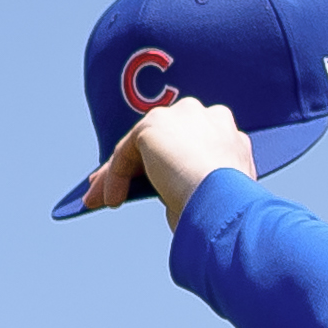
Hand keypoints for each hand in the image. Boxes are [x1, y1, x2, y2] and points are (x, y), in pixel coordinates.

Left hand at [71, 95, 261, 218]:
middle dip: (133, 167)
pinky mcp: (154, 124)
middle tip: (113, 194)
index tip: (149, 189)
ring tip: (100, 202)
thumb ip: (191, 182)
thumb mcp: (210, 194)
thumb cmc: (225, 212)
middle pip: (159, 141)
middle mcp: (204, 116)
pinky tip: (113, 201)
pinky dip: (115, 177)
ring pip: (139, 146)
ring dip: (116, 174)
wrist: (227, 204)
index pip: (186, 144)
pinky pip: (125, 153)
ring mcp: (179, 115)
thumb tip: (169, 196)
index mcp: (226, 132)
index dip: (164, 166)